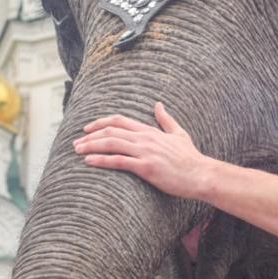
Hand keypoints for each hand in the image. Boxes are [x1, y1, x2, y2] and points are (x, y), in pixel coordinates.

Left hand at [73, 102, 210, 199]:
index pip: (120, 121)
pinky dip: (101, 160)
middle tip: (76, 143)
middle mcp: (145, 138)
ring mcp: (145, 152)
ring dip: (91, 146)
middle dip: (90, 136)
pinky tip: (89, 161)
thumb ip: (166, 119)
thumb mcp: (179, 133)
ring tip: (77, 151)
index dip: (101, 123)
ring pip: (111, 144)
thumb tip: (158, 104)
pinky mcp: (146, 167)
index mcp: (150, 131)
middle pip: (111, 132)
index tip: (87, 128)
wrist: (201, 174)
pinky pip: (118, 161)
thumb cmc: (190, 158)